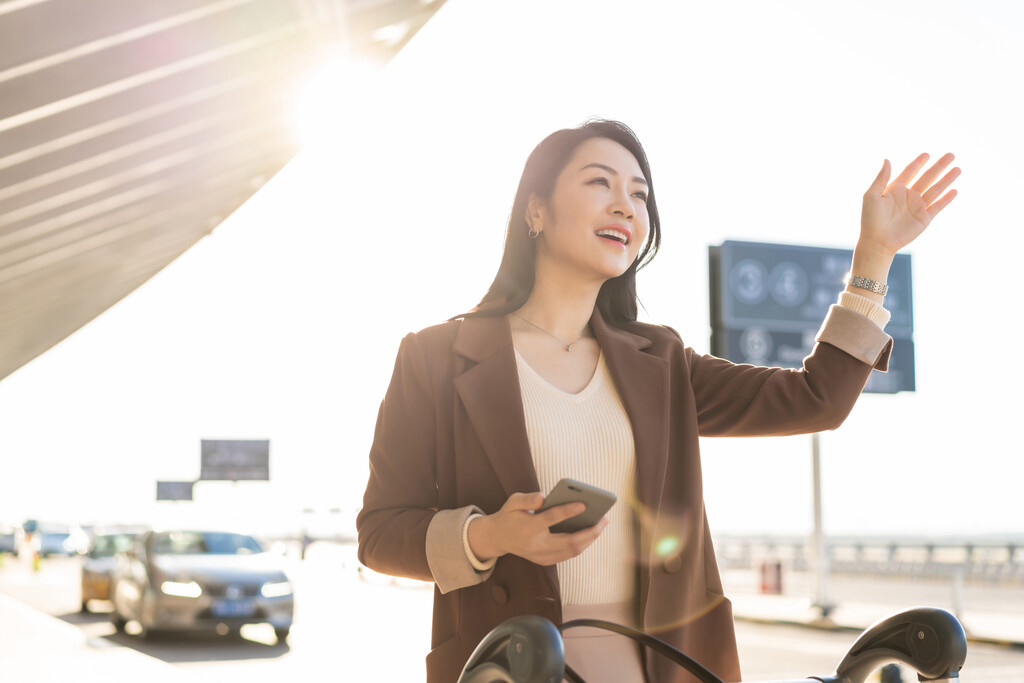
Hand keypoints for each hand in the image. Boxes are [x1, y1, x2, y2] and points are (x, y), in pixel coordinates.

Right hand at [467, 491, 608, 565]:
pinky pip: (568, 554)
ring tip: (601, 525)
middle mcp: (536, 545)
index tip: (583, 504)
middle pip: (569, 542)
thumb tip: (543, 497)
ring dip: (590, 539)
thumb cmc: (509, 515)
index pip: (551, 519)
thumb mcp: (512, 501)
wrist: (498, 538)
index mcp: (528, 528)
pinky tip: (590, 533)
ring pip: (572, 551)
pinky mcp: (545, 561)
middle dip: (590, 532)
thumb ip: (527, 499)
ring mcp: (541, 556)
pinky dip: (582, 544)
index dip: (568, 511)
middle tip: (604, 519)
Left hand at [860, 153, 960, 257]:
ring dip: (947, 179)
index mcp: (895, 189)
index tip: (927, 154)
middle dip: (939, 166)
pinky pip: (937, 206)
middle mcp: (908, 196)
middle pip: (927, 177)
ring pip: (935, 189)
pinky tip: (954, 190)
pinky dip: (946, 199)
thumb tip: (887, 160)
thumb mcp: (872, 195)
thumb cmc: (870, 219)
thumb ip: (881, 178)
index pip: (910, 171)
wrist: (877, 241)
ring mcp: (917, 207)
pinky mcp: (924, 219)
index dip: (918, 163)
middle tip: (951, 154)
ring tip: (958, 169)